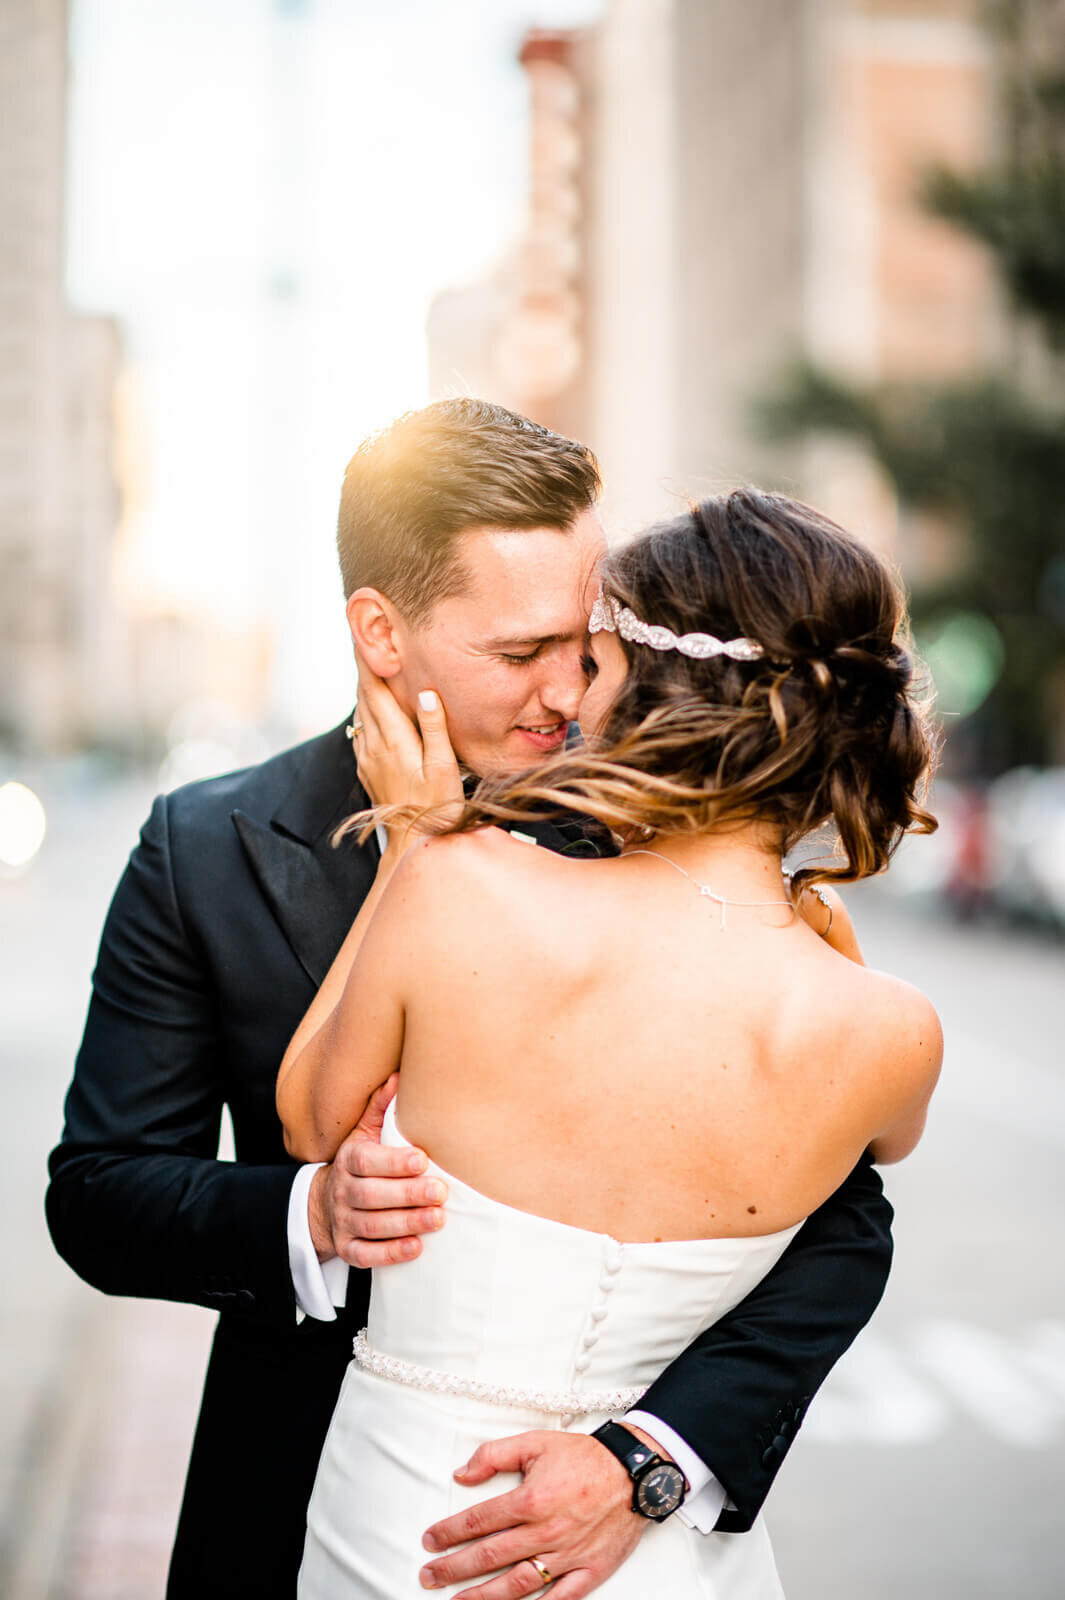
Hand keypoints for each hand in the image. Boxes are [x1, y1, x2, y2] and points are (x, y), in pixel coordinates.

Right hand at [308, 1074, 446, 1267]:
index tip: (423, 1160)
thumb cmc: (360, 1164)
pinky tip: (416, 1248)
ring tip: (438, 1219)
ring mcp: (342, 1222)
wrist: (325, 1205)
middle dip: (407, 1194)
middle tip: (440, 1192)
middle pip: (371, 1195)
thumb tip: (398, 1075)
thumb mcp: (364, 1134)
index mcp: (349, 1159)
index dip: (393, 1162)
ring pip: (371, 1225)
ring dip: (406, 1223)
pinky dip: (390, 1254)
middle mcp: (342, 1191)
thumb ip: (381, 1108)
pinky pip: (366, 1255)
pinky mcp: (347, 1249)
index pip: (367, 1161)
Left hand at [352, 651, 462, 849]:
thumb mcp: (445, 769)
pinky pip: (362, 731)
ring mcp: (367, 759)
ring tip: (372, 666)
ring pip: (361, 712)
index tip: (363, 634)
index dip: (367, 660)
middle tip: (368, 639)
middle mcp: (374, 746)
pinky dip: (366, 710)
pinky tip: (374, 708)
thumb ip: (435, 728)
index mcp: (394, 740)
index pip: (374, 689)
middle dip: (365, 667)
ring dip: (365, 688)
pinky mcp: (367, 769)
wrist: (413, 846)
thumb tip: (428, 693)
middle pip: (363, 696)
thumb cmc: (436, 810)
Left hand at [419, 1431, 644, 1598]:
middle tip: (429, 1576)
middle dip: (453, 1568)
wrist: (634, 1472)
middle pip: (489, 1556)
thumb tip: (461, 1474)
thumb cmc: (584, 1457)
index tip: (429, 1540)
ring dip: (483, 1596)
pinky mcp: (589, 1571)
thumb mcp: (535, 1442)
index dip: (448, 1533)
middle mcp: (545, 1531)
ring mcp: (567, 1556)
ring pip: (517, 1584)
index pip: (478, 1521)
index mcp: (530, 1499)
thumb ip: (494, 1455)